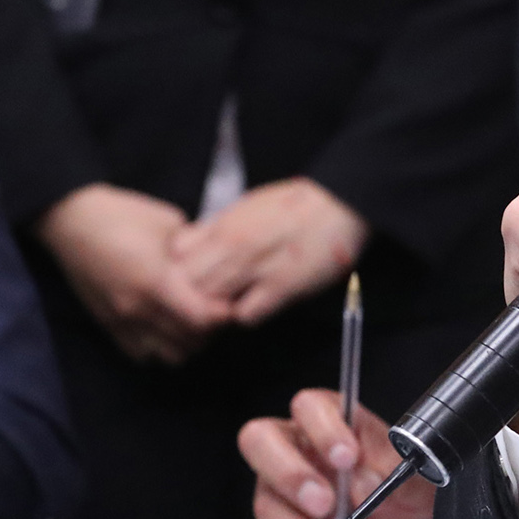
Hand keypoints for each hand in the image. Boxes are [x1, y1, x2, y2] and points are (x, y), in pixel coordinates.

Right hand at [37, 183, 233, 364]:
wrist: (70, 219)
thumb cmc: (122, 214)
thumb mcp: (170, 223)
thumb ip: (195, 250)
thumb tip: (219, 264)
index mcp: (155, 281)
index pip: (202, 319)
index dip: (224, 314)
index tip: (231, 300)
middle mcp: (137, 308)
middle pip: (190, 342)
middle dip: (212, 330)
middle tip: (218, 310)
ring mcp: (120, 320)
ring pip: (169, 356)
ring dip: (188, 343)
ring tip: (193, 321)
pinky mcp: (107, 324)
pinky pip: (142, 355)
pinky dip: (161, 348)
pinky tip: (167, 327)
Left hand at [171, 177, 368, 326]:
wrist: (341, 204)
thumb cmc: (295, 204)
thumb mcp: (246, 206)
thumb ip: (215, 228)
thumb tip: (188, 247)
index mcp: (223, 225)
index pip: (177, 259)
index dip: (180, 272)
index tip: (191, 277)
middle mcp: (234, 246)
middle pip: (189, 285)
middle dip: (195, 295)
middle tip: (211, 299)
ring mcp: (257, 267)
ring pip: (212, 303)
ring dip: (219, 308)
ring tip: (235, 303)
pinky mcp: (282, 286)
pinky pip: (246, 315)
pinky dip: (247, 315)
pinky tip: (258, 305)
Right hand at [241, 389, 436, 518]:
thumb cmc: (405, 492)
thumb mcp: (415, 478)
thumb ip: (394, 473)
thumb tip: (364, 481)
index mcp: (333, 421)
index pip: (310, 407)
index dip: (323, 429)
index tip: (347, 457)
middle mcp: (297, 450)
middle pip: (261, 441)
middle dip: (291, 474)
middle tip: (325, 503)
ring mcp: (280, 491)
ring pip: (267, 502)